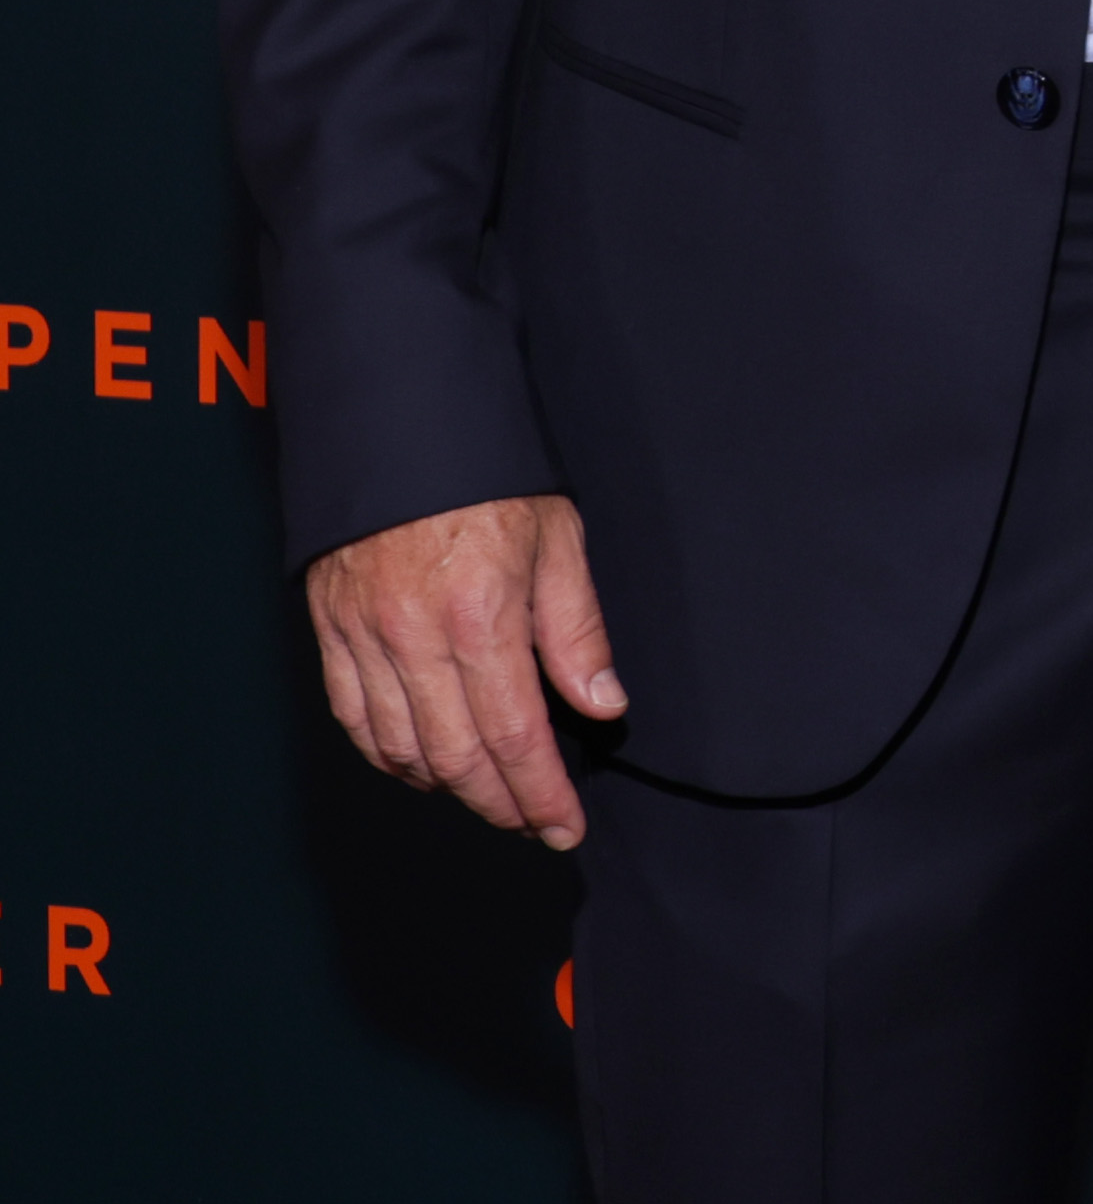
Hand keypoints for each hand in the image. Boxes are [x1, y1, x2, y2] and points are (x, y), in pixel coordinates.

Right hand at [303, 493, 623, 850]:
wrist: (398, 426)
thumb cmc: (489, 478)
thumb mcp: (559, 541)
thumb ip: (577, 632)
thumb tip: (602, 705)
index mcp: (480, 617)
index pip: (513, 736)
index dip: (539, 793)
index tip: (564, 826)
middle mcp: (414, 639)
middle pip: (455, 758)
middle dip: (500, 803)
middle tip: (535, 822)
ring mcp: (363, 639)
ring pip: (400, 749)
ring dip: (447, 786)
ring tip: (490, 795)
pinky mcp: (329, 631)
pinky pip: (355, 719)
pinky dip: (390, 756)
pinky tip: (423, 763)